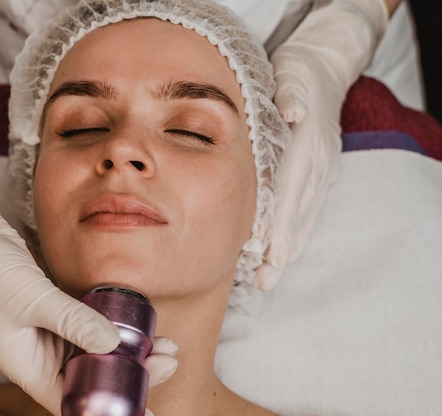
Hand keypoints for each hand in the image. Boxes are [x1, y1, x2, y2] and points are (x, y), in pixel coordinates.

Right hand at [0, 154, 175, 414]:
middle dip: (131, 374)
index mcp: (26, 366)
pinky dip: (112, 327)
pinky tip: (137, 324)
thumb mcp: (32, 299)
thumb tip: (114, 344)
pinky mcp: (54, 308)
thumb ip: (74, 321)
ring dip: (127, 350)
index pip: (73, 401)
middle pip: (90, 378)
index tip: (147, 410)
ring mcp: (47, 330)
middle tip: (169, 360)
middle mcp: (38, 354)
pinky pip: (89, 325)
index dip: (110, 410)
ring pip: (94, 352)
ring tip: (165, 344)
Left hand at [256, 0, 387, 289]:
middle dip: (281, 251)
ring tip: (269, 276)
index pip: (291, 194)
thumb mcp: (290, 75)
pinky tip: (285, 250)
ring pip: (304, 217)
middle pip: (298, 215)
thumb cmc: (296, 74)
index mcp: (306, 146)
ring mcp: (321, 170)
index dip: (280, 228)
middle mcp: (317, 164)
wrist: (323, 69)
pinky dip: (295, 231)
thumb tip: (292, 109)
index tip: (269, 258)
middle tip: (264, 282)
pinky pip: (308, 208)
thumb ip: (290, 93)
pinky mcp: (319, 172)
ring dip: (288, 247)